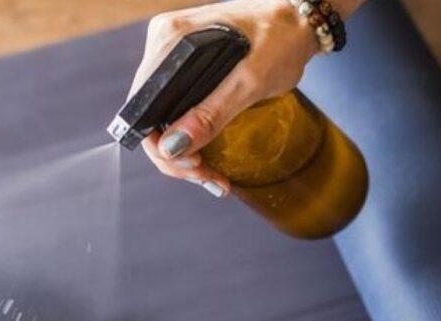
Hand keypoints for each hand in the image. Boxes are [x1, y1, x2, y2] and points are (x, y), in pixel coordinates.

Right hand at [128, 0, 329, 197]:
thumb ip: (211, 114)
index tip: (193, 165)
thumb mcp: (250, 81)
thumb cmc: (280, 39)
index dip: (161, 146)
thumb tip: (173, 146)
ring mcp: (173, 57)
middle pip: (152, 117)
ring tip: (212, 177)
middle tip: (208, 178)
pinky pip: (176, 110)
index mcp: (171, 41)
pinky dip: (189, 138)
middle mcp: (164, 45)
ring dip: (182, 154)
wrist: (297, 22)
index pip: (143, 108)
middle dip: (175, 157)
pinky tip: (207, 158)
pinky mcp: (185, 69)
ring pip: (163, 119)